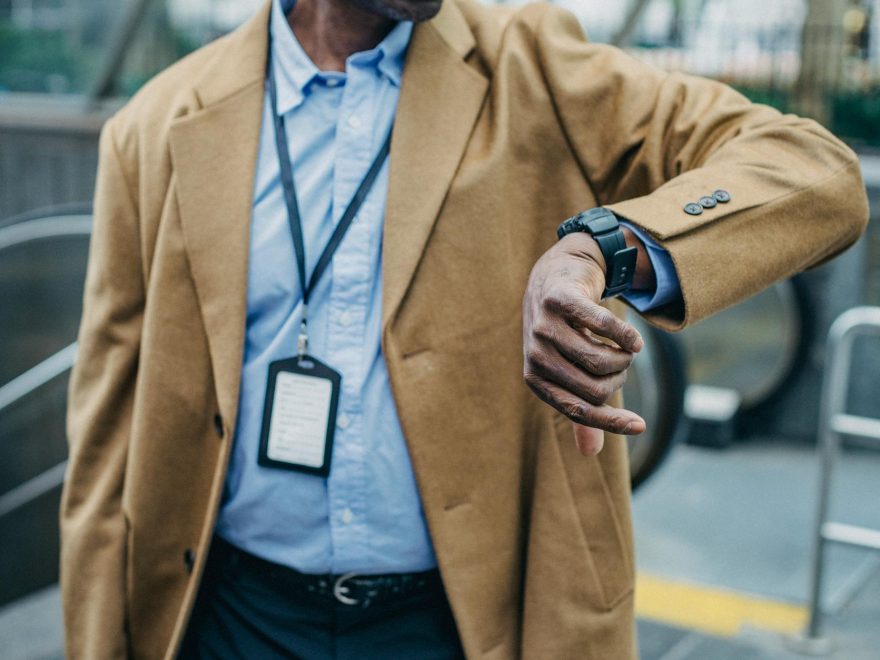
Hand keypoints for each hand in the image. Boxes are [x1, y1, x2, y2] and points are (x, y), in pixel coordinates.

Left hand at [523, 231, 646, 455]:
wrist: (558, 275)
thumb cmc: (566, 330)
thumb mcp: (569, 369)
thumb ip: (580, 408)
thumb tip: (589, 455)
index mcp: (536, 379)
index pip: (578, 410)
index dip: (611, 422)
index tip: (641, 426)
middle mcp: (535, 355)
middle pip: (596, 388)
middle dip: (619, 379)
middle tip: (622, 362)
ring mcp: (543, 327)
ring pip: (602, 360)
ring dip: (624, 357)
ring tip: (623, 347)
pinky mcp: (559, 300)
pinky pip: (604, 326)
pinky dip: (626, 336)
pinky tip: (634, 339)